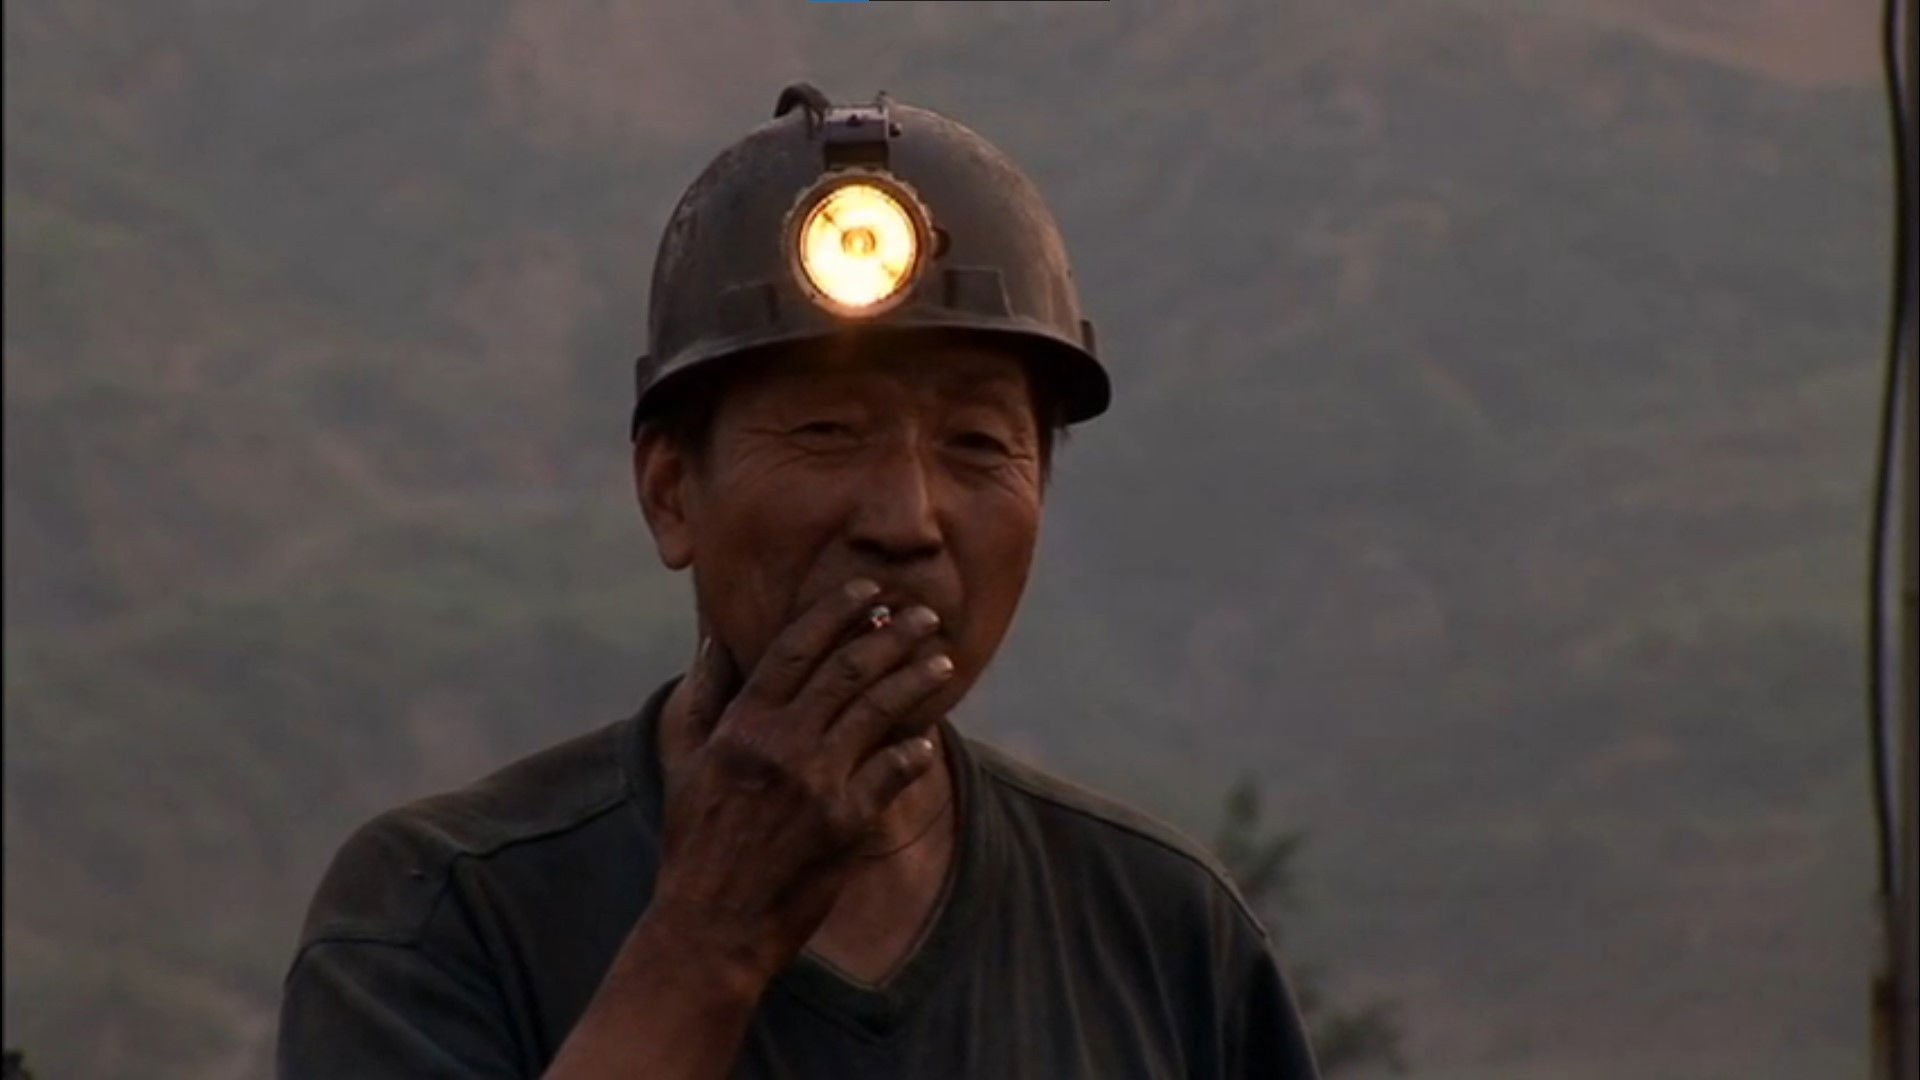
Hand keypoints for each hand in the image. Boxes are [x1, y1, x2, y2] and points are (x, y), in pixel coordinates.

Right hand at [647, 579, 954, 983]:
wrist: (712, 923)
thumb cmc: (694, 840)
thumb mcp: (683, 759)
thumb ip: (702, 693)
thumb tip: (715, 634)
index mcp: (741, 724)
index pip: (796, 647)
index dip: (836, 610)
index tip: (869, 590)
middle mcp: (781, 744)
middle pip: (849, 669)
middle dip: (894, 635)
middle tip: (926, 617)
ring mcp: (818, 782)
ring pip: (880, 711)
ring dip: (917, 681)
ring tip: (943, 664)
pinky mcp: (847, 822)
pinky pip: (895, 771)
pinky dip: (916, 751)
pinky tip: (929, 738)